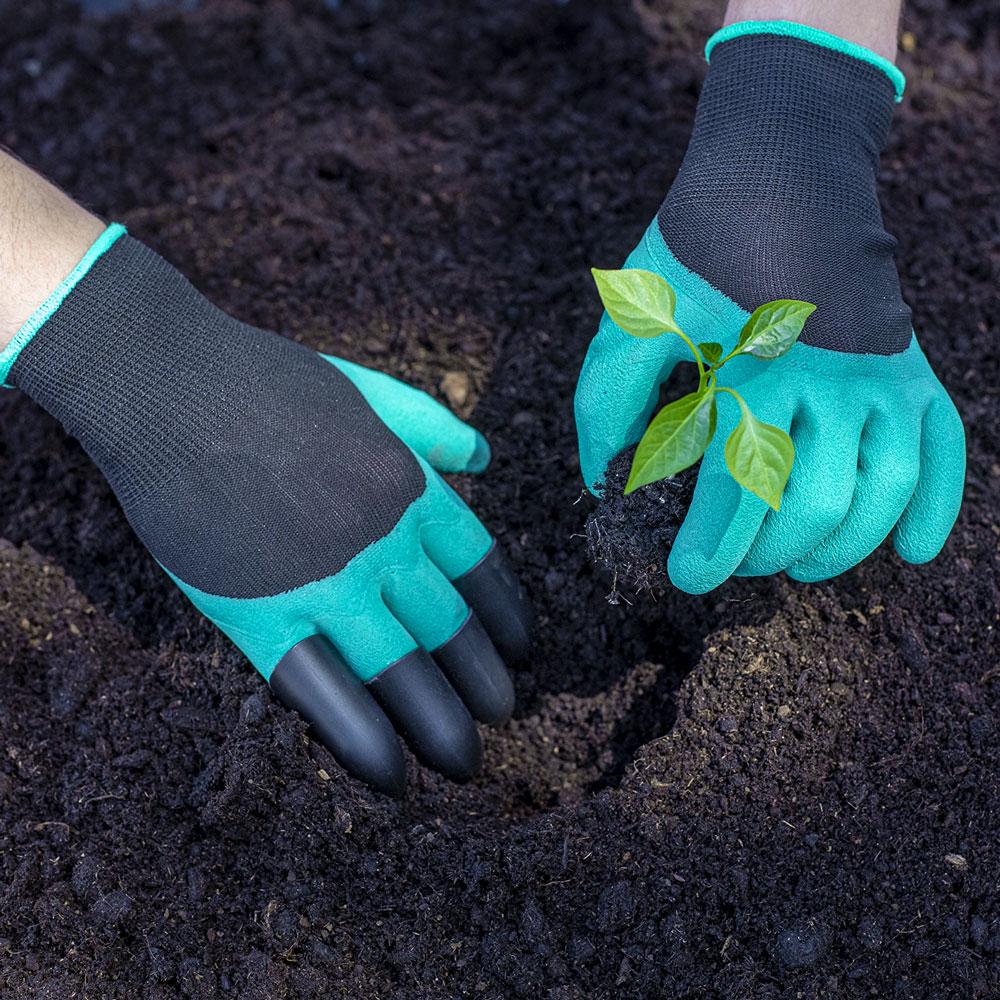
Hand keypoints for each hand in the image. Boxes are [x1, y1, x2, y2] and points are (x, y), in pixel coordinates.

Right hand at [5, 227, 531, 794]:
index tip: (522, 650)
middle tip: (505, 715)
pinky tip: (391, 773)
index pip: (481, 569)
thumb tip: (487, 455)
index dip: (506, 617)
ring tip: (466, 761)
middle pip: (451, 628)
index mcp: (411, 487)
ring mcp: (322, 581)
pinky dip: (363, 739)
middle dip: (484, 681)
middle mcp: (381, 540)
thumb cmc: (266, 381)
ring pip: (400, 670)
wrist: (169, 384)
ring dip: (439, 724)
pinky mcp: (256, 614)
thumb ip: (432, 426)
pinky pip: (323, 691)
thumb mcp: (369, 389)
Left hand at [575, 21, 964, 593]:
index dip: (709, 550)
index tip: (686, 577)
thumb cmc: (692, 255)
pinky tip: (910, 551)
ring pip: (881, 490)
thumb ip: (607, 402)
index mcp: (745, 371)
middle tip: (736, 565)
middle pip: (812, 505)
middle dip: (768, 555)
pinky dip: (937, 506)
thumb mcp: (630, 317)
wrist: (779, 170)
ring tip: (802, 567)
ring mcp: (877, 372)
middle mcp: (822, 378)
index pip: (732, 491)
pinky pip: (944, 448)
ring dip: (842, 547)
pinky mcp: (910, 367)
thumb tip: (601, 485)